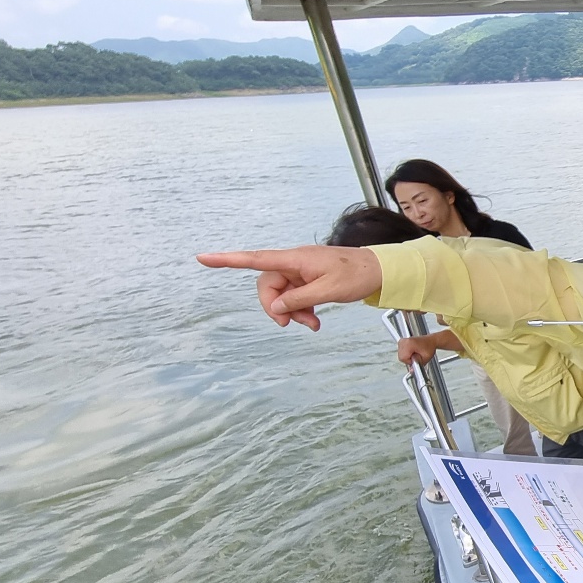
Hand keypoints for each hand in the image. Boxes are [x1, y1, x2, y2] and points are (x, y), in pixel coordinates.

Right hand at [197, 245, 382, 330]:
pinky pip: (294, 297)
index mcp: (295, 258)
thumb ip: (299, 299)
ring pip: (282, 295)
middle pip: (268, 286)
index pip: (255, 259)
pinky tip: (314, 322)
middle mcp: (293, 262)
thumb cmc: (357, 274)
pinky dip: (301, 311)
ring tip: (311, 325)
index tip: (203, 258)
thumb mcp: (328, 291)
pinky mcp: (308, 280)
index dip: (227, 260)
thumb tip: (277, 308)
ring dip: (292, 313)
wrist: (379, 271)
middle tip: (293, 325)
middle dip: (277, 308)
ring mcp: (300, 271)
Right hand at [398, 335, 440, 365]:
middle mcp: (404, 341)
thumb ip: (418, 365)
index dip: (410, 361)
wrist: (430, 341)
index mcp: (409, 343)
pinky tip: (412, 352)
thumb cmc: (429, 347)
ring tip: (415, 353)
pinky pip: (401, 352)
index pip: (403, 358)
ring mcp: (402, 341)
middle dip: (408, 360)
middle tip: (416, 356)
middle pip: (401, 357)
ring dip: (407, 357)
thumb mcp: (426, 358)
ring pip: (400, 355)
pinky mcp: (401, 342)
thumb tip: (411, 370)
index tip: (416, 358)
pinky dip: (406, 354)